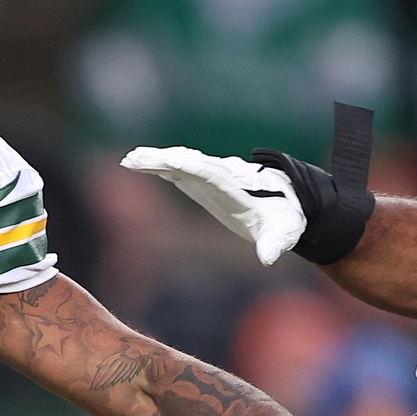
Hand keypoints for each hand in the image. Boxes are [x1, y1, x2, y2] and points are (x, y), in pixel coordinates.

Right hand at [120, 146, 304, 265]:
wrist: (287, 201)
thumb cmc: (283, 220)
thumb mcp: (283, 233)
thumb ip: (274, 243)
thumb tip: (268, 257)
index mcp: (238, 188)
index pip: (213, 175)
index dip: (192, 168)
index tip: (172, 161)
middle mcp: (223, 176)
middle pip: (191, 163)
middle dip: (165, 160)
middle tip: (137, 158)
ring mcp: (211, 175)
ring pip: (181, 162)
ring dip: (157, 159)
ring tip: (130, 159)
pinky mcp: (203, 180)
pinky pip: (178, 169)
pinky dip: (159, 165)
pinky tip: (138, 163)